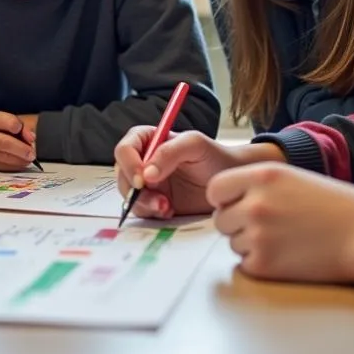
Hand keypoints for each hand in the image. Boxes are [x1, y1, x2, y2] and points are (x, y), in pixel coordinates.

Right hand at [0, 111, 35, 170]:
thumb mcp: (5, 122)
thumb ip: (20, 126)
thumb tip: (30, 138)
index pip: (8, 122)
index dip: (21, 129)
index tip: (31, 137)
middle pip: (3, 142)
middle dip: (21, 150)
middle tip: (32, 155)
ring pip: (1, 157)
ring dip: (18, 160)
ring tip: (27, 160)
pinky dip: (11, 167)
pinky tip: (18, 164)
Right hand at [114, 127, 273, 217]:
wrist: (231, 182)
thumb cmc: (215, 156)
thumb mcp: (194, 145)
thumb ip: (169, 152)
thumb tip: (147, 174)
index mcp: (149, 141)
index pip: (125, 149)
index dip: (129, 163)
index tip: (143, 179)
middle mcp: (143, 162)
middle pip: (122, 174)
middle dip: (134, 189)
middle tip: (156, 198)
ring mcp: (149, 185)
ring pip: (129, 195)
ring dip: (143, 203)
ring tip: (167, 207)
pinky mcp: (155, 203)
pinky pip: (142, 210)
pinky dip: (152, 213)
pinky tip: (170, 211)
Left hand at [208, 164, 353, 283]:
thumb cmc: (331, 205)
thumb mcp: (289, 176)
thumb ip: (252, 183)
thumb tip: (221, 199)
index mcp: (261, 176)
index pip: (215, 190)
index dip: (224, 199)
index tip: (236, 205)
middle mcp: (255, 204)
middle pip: (221, 219)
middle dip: (237, 224)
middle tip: (268, 226)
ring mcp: (258, 236)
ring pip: (233, 243)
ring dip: (250, 244)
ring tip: (284, 239)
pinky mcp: (264, 265)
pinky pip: (245, 264)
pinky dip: (261, 264)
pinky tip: (287, 255)